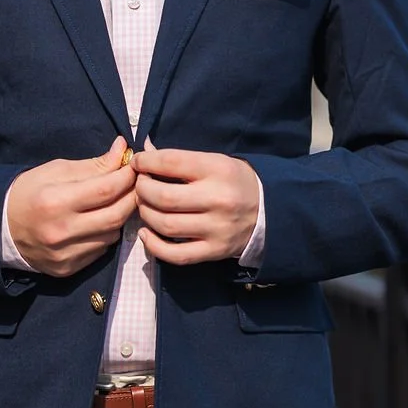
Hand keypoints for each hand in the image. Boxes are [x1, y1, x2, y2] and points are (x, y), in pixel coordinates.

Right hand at [6, 135, 136, 277]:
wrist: (0, 228)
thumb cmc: (28, 192)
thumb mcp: (56, 170)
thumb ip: (93, 165)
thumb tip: (122, 150)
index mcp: (55, 201)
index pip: (106, 189)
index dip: (127, 176)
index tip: (134, 167)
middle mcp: (61, 231)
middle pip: (116, 215)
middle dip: (133, 197)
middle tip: (136, 184)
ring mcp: (65, 254)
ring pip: (112, 235)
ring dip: (121, 216)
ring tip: (117, 202)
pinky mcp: (67, 269)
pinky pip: (100, 250)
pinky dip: (106, 234)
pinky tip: (99, 222)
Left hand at [131, 138, 259, 265]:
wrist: (270, 210)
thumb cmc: (234, 181)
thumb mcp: (214, 161)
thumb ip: (180, 159)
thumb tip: (143, 152)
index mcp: (218, 169)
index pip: (171, 162)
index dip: (146, 162)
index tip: (137, 163)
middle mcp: (218, 199)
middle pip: (164, 196)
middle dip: (142, 190)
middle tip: (139, 186)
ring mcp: (216, 228)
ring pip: (166, 225)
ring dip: (145, 214)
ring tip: (145, 206)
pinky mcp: (214, 251)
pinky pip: (176, 255)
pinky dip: (153, 245)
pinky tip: (146, 233)